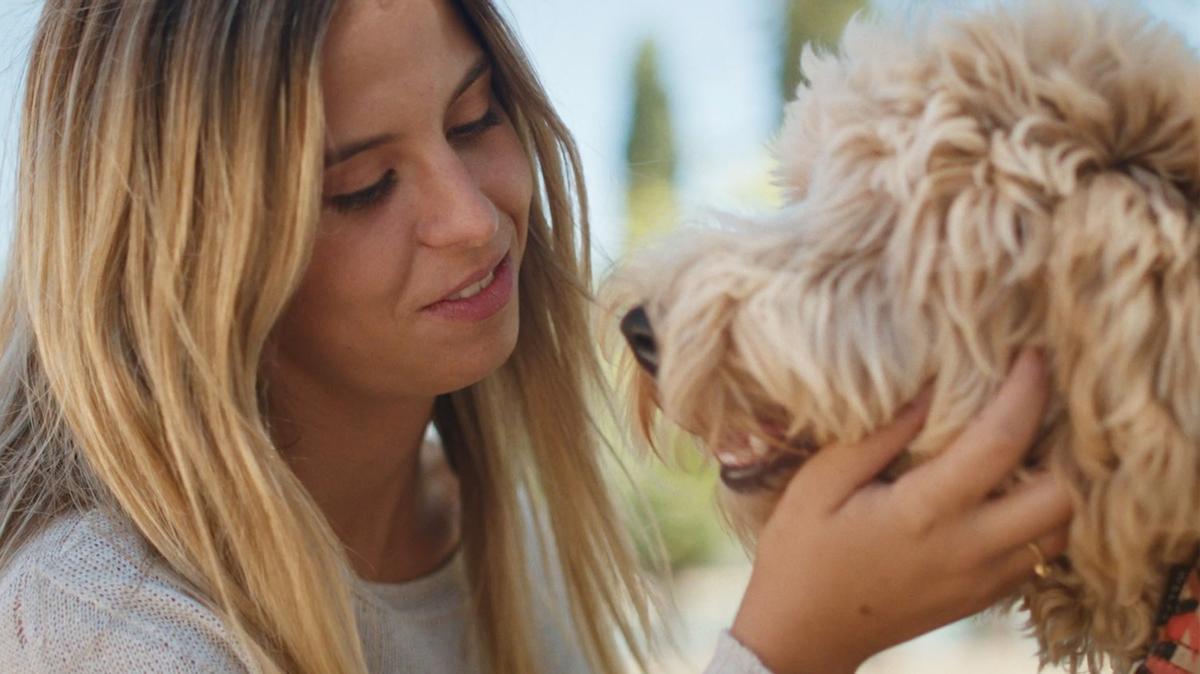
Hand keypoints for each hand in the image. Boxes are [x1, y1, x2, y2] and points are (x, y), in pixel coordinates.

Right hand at [730, 348, 1070, 673]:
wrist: (803, 635)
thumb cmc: (800, 553)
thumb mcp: (818, 484)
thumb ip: (877, 435)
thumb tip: (929, 389)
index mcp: (923, 513)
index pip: (1001, 442)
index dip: (1027, 391)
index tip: (1031, 353)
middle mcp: (967, 550)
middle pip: (1062, 495)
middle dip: (1062, 445)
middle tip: (1036, 408)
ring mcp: (981, 580)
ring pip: (1062, 529)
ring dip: (1057, 485)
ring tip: (1026, 447)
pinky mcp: (983, 597)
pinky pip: (1040, 554)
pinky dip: (1041, 518)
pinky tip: (1008, 491)